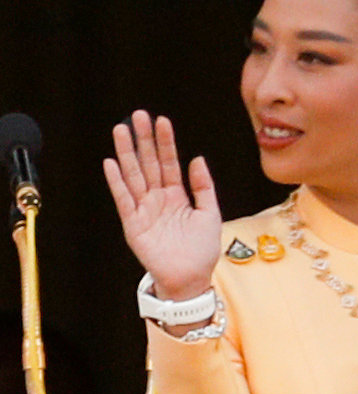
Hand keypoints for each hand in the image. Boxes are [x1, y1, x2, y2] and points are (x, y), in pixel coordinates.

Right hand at [103, 111, 221, 302]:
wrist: (191, 278)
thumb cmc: (202, 250)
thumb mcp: (210, 213)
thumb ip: (203, 187)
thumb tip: (197, 158)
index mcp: (177, 195)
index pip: (169, 162)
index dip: (166, 142)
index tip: (162, 120)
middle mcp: (158, 199)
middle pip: (149, 163)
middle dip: (143, 139)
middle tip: (138, 115)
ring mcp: (144, 209)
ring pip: (134, 175)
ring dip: (126, 153)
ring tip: (121, 130)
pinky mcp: (133, 224)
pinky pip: (124, 199)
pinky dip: (117, 181)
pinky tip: (111, 163)